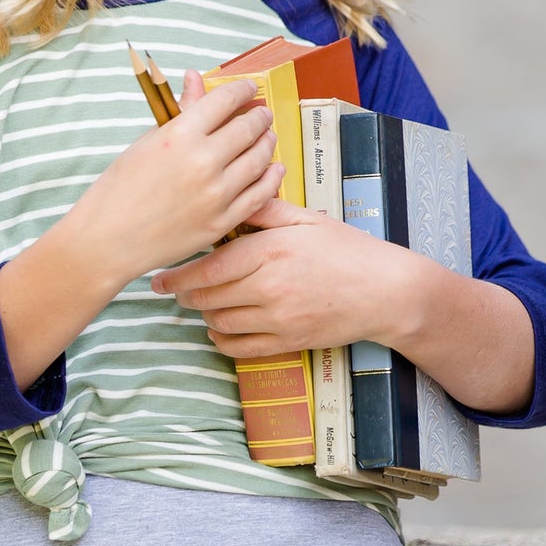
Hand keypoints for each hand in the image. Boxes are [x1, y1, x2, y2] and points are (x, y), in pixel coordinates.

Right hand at [70, 69, 285, 288]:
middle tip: (261, 115)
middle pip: (249, 128)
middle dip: (259, 117)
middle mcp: (203, 161)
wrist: (108, 240)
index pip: (226, 100)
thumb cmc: (120, 189)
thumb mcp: (147, 142)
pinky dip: (271, 177)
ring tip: (267, 138)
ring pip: (260, 159)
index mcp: (180, 135)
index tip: (248, 89)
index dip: (243, 90)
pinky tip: (273, 168)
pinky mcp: (222, 221)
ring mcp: (216, 194)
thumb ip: (180, 111)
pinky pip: (260, 194)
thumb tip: (196, 79)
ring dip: (267, 143)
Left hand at [149, 195, 424, 357]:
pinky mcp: (288, 341)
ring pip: (220, 323)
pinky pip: (240, 349)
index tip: (160, 277)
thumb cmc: (347, 249)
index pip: (209, 267)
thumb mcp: (306, 219)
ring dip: (204, 315)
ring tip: (201, 304)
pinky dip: (222, 341)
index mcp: (271, 250)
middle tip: (174, 289)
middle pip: (208, 297)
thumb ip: (264, 210)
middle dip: (186, 295)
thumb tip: (231, 197)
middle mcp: (269, 286)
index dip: (178, 276)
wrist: (385, 291)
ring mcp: (278, 318)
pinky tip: (220, 330)